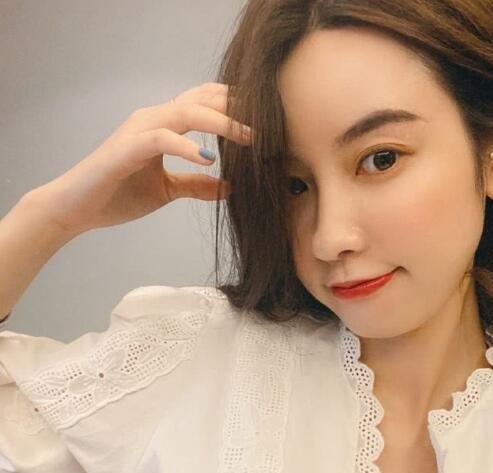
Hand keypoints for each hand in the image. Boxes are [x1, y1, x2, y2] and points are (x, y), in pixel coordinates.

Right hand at [27, 83, 250, 235]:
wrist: (78, 207)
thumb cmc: (118, 194)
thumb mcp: (168, 191)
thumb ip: (197, 185)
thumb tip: (230, 187)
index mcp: (164, 125)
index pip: (204, 103)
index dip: (234, 106)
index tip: (266, 118)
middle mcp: (153, 119)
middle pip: (201, 99)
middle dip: (236, 107)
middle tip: (269, 121)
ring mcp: (139, 130)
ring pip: (185, 112)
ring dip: (220, 122)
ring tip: (247, 137)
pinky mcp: (127, 148)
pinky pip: (161, 138)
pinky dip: (186, 146)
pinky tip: (207, 158)